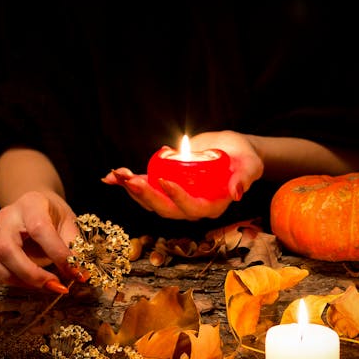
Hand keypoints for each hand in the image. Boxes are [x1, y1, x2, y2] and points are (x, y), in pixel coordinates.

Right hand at [0, 190, 82, 291]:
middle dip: (32, 275)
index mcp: (32, 203)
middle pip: (6, 248)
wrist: (36, 207)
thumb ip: (76, 247)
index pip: (39, 229)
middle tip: (56, 286)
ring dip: (13, 279)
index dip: (57, 254)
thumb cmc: (54, 218)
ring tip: (38, 285)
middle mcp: (7, 215)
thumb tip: (80, 273)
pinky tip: (14, 280)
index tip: (75, 273)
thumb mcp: (70, 225)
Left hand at [101, 130, 262, 219]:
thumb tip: (237, 192)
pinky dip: (126, 183)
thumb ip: (244, 177)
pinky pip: (144, 187)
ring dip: (131, 189)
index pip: (191, 207)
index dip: (177, 198)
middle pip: (164, 208)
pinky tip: (109, 177)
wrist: (231, 150)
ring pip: (150, 201)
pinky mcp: (164, 186)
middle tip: (130, 180)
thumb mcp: (249, 165)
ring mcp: (174, 198)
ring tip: (116, 175)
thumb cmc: (244, 158)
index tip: (165, 180)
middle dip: (145, 195)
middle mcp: (190, 207)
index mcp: (210, 207)